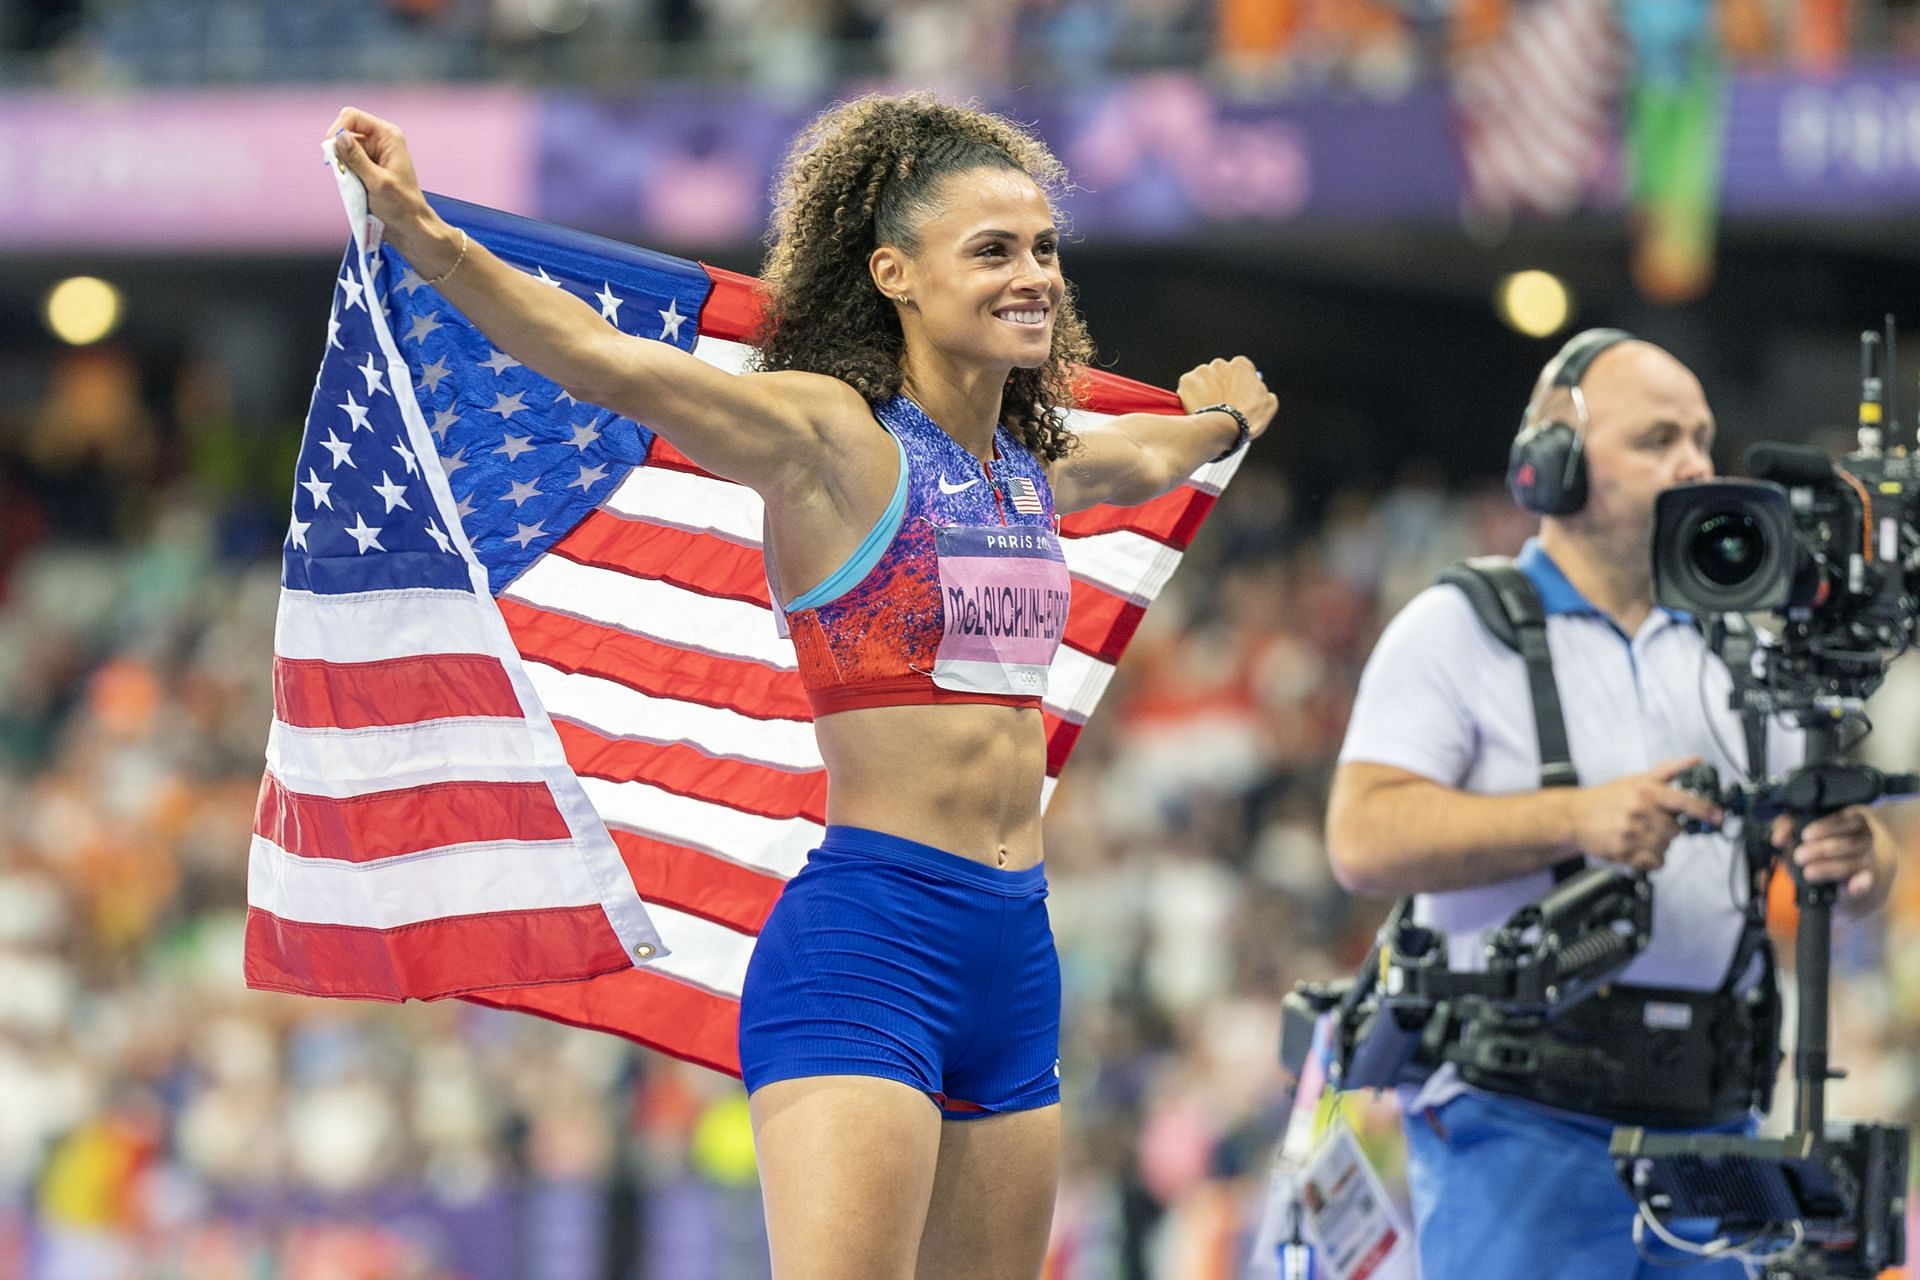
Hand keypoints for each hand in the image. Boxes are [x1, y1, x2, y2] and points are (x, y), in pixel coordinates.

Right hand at [326, 107, 440, 253]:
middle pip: (346, 130)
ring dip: (342, 163)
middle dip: (339, 148)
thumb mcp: (376, 181)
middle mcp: (380, 138)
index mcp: (388, 135)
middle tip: (342, 170)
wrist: (410, 224)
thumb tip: (339, 136)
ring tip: (354, 182)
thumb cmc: (400, 205)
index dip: (338, 129)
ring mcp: (373, 151)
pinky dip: (345, 171)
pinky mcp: (367, 163)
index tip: (332, 152)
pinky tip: (354, 184)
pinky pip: (347, 160)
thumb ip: (356, 158)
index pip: (352, 116)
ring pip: (344, 147)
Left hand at [1177, 357, 1278, 444]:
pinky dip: (1189, 398)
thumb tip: (1257, 388)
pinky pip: (1187, 389)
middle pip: (1217, 375)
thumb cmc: (1250, 419)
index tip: (1231, 398)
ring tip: (1206, 411)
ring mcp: (1202, 370)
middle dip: (1217, 387)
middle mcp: (1221, 363)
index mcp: (1241, 365)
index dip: (1234, 387)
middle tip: (1217, 406)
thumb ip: (1261, 391)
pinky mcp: (1187, 380)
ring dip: (1202, 392)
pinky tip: (1196, 411)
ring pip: (1201, 381)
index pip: (1236, 371)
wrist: (1225, 428)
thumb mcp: (1268, 403)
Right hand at [1568, 755, 1723, 872]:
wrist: (1574, 816)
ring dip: (1658, 844)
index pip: (1685, 801)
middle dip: (1668, 829)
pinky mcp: (1623, 852)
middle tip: (1652, 823)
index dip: (1706, 810)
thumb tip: (1696, 760)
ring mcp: (1631, 833)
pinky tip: (1637, 848)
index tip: (1718, 817)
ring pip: (1665, 847)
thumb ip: (1669, 770)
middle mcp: (1639, 811)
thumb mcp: (1637, 779)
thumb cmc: (1607, 797)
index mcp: (1646, 791)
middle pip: (1676, 830)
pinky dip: (1651, 859)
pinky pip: (1654, 862)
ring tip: (1640, 834)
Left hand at [1771, 806, 1880, 902]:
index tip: (1805, 836)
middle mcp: (1864, 839)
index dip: (1824, 828)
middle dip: (1820, 850)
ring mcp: (1867, 860)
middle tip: (1799, 856)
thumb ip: (1786, 827)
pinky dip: (1860, 885)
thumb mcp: (1798, 833)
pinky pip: (1867, 882)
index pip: (1843, 821)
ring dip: (1828, 868)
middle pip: (1847, 843)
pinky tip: (1851, 886)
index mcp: (1850, 821)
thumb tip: (1778, 837)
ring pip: (1851, 863)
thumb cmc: (1813, 848)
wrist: (1828, 878)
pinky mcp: (1866, 882)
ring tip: (1808, 872)